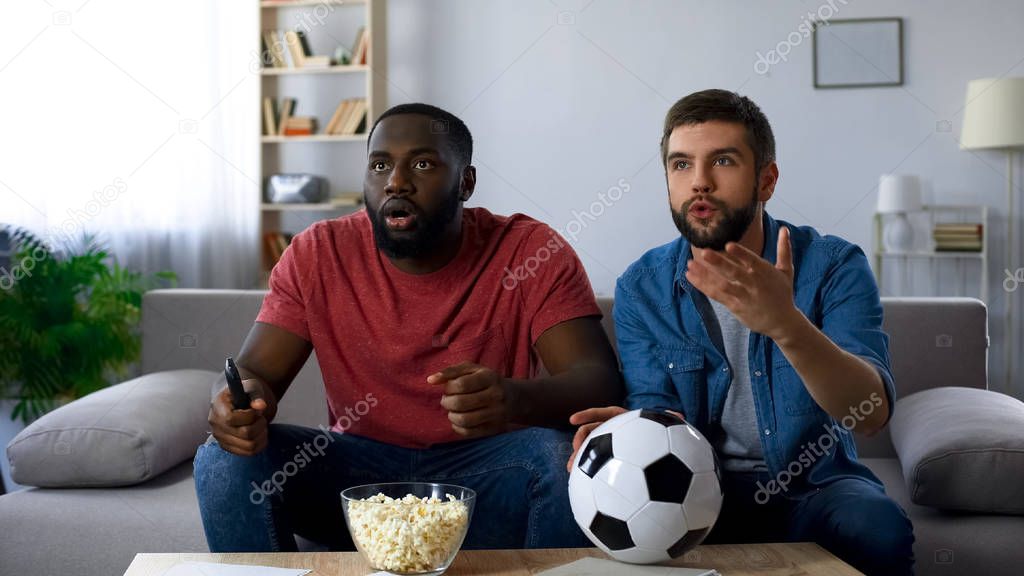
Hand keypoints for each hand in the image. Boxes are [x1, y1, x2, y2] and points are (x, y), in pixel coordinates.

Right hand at [208, 378, 275, 455]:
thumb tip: (261, 405)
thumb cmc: (246, 393)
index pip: (231, 418)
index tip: (255, 409)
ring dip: (262, 435)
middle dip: (260, 424)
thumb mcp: (252, 387)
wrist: (242, 402)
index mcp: (217, 406)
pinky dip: (260, 445)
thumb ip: (256, 395)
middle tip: (261, 417)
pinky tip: (261, 434)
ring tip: (262, 425)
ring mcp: (220, 438)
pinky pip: (248, 453)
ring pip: (249, 446)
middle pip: (244, 434)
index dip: (249, 415)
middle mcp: (215, 424)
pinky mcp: (227, 447)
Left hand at [428, 362, 508, 438]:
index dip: (448, 388)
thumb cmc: (485, 380)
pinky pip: (469, 433)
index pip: (461, 384)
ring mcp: (497, 414)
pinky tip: (458, 420)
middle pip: (460, 403)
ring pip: (464, 420)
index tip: (448, 389)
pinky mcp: (494, 428)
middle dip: (447, 402)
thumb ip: (450, 372)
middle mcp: (496, 395)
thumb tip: (430, 380)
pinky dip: (457, 427)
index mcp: (490, 377)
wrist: (513, 397)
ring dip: (451, 416)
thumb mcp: (471, 369)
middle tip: (446, 401)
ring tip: (452, 411)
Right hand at [566, 407, 685, 471]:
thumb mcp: (668, 431)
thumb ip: (670, 422)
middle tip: (573, 453)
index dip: (588, 414)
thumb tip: (678, 416)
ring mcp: (611, 450)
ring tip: (572, 472)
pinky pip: (597, 468)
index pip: (604, 414)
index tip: (573, 419)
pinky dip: (589, 475)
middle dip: (578, 442)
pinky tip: (586, 488)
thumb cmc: (666, 442)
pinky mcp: (610, 465)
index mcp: (625, 422)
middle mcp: (615, 434)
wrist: (666, 460)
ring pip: (590, 451)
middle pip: (591, 433)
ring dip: (579, 460)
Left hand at [685, 226, 800, 339]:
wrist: (782, 322)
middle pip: (734, 273)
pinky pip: (717, 295)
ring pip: (722, 285)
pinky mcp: (735, 307)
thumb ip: (784, 250)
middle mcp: (753, 284)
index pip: (752, 261)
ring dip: (705, 275)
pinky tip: (691, 277)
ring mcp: (743, 296)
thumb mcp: (786, 271)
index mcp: (765, 272)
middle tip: (704, 252)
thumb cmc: (783, 293)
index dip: (741, 254)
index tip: (728, 245)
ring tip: (690, 265)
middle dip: (719, 263)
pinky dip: (703, 286)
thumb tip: (784, 229)